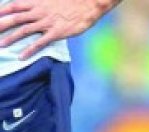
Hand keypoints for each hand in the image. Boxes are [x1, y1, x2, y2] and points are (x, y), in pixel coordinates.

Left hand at [0, 0, 117, 59]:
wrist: (88, 4)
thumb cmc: (72, 1)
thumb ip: (41, 2)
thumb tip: (33, 6)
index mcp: (37, 2)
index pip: (14, 6)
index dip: (3, 11)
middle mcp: (38, 12)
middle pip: (15, 18)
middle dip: (1, 25)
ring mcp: (47, 23)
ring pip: (24, 31)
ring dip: (11, 38)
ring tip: (1, 45)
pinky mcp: (56, 33)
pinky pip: (39, 42)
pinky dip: (29, 50)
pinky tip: (22, 57)